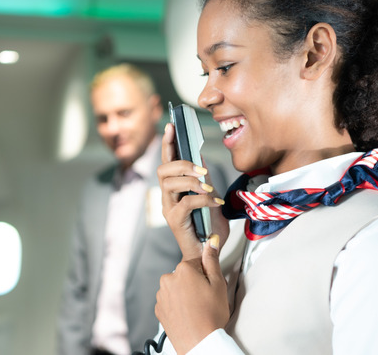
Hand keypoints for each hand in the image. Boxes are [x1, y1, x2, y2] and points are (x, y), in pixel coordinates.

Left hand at [156, 234, 228, 353]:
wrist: (199, 342)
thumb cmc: (210, 316)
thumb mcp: (218, 284)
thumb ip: (212, 260)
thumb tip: (210, 242)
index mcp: (183, 269)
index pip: (195, 263)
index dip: (205, 274)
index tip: (209, 284)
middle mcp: (168, 279)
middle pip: (184, 274)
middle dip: (194, 283)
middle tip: (205, 298)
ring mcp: (161, 295)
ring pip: (176, 288)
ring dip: (184, 294)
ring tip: (197, 308)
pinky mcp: (159, 309)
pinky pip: (169, 301)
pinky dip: (177, 305)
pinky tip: (188, 314)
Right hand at [158, 123, 228, 260]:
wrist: (208, 252)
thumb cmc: (208, 226)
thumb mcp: (208, 195)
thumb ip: (202, 178)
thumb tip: (201, 155)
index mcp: (172, 189)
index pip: (166, 161)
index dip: (167, 143)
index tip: (171, 126)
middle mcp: (166, 197)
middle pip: (163, 170)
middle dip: (182, 164)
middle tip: (202, 169)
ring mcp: (168, 209)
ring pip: (169, 184)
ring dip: (191, 181)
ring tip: (208, 186)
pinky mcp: (175, 221)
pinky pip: (186, 202)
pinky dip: (202, 198)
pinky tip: (215, 202)